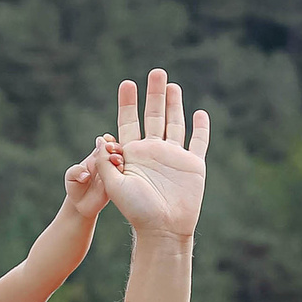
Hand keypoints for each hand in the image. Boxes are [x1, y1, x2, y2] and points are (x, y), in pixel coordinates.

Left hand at [60, 136, 120, 221]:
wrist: (80, 205)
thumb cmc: (74, 186)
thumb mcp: (71, 177)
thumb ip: (76, 172)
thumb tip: (86, 175)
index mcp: (96, 157)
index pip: (104, 145)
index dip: (107, 141)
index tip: (107, 139)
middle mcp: (107, 164)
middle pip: (116, 152)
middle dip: (116, 148)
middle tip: (112, 150)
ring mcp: (113, 174)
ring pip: (121, 164)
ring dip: (120, 160)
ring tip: (116, 161)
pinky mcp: (117, 186)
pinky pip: (123, 179)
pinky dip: (123, 174)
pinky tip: (121, 172)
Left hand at [101, 69, 207, 240]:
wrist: (163, 230)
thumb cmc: (136, 211)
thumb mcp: (114, 185)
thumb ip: (105, 161)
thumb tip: (101, 138)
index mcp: (134, 154)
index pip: (129, 122)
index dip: (128, 103)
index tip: (127, 83)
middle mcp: (154, 152)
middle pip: (154, 116)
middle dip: (155, 94)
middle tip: (156, 72)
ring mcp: (174, 157)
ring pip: (175, 123)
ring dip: (174, 104)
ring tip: (172, 85)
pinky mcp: (193, 165)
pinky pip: (199, 142)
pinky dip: (201, 127)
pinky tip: (199, 112)